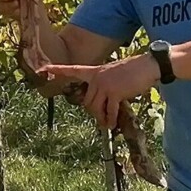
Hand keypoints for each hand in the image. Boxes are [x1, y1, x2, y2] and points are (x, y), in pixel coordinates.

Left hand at [40, 55, 156, 129]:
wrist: (148, 65)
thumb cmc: (134, 70)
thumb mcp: (114, 74)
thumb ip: (104, 85)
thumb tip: (101, 104)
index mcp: (95, 71)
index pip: (72, 70)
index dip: (57, 70)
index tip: (42, 70)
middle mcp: (97, 78)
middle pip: (86, 101)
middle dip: (93, 112)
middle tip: (102, 119)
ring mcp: (105, 85)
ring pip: (95, 107)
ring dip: (101, 118)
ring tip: (107, 123)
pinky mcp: (115, 92)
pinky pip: (109, 111)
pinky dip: (110, 119)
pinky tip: (112, 125)